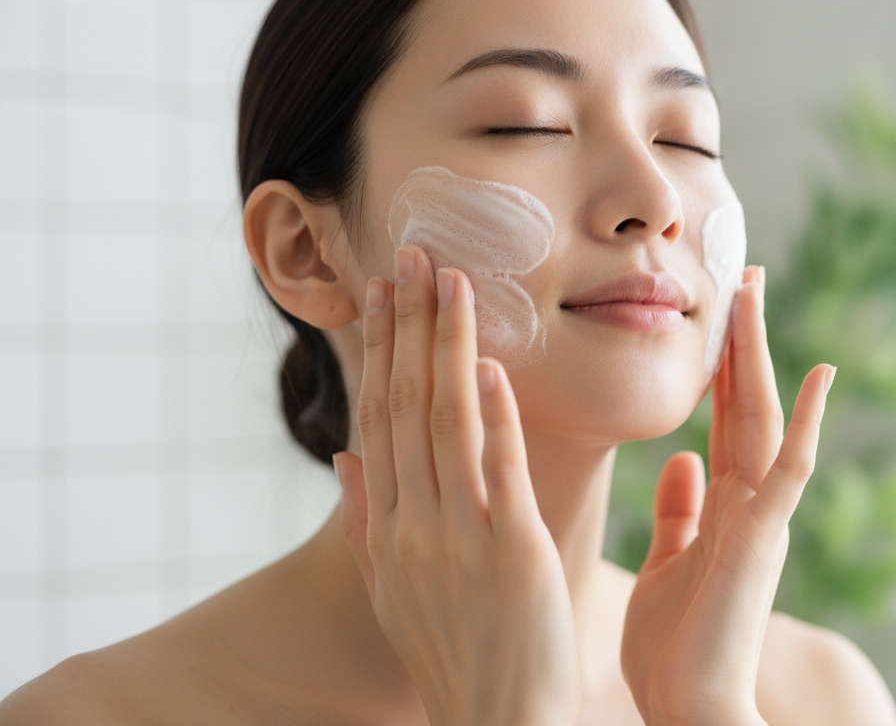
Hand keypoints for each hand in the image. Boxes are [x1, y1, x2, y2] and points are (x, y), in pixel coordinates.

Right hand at [334, 247, 579, 725]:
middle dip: (409, 328)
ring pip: (446, 423)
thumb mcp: (391, 594)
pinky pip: (498, 472)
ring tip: (452, 283)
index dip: (381, 352)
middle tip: (416, 257)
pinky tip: (493, 366)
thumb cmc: (451, 657)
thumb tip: (343, 460)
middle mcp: (413, 524)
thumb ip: (365, 524)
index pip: (380, 420)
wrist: (496, 725)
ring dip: (447, 348)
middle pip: (406, 407)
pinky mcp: (511, 552)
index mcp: (388, 529)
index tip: (384, 295)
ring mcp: (459, 537)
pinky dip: (494, 417)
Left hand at [620, 267, 834, 725]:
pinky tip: (817, 374)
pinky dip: (805, 423)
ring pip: (765, 418)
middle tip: (742, 271)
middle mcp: (749, 500)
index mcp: (725, 503)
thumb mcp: (668, 561)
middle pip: (747, 401)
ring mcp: (761, 517)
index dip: (722, 361)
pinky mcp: (763, 539)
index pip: (724, 414)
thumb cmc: (675, 647)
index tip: (719, 308)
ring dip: (759, 353)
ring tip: (753, 289)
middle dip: (742, 337)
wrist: (689, 710)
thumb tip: (683, 458)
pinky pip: (789, 471)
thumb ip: (681, 510)